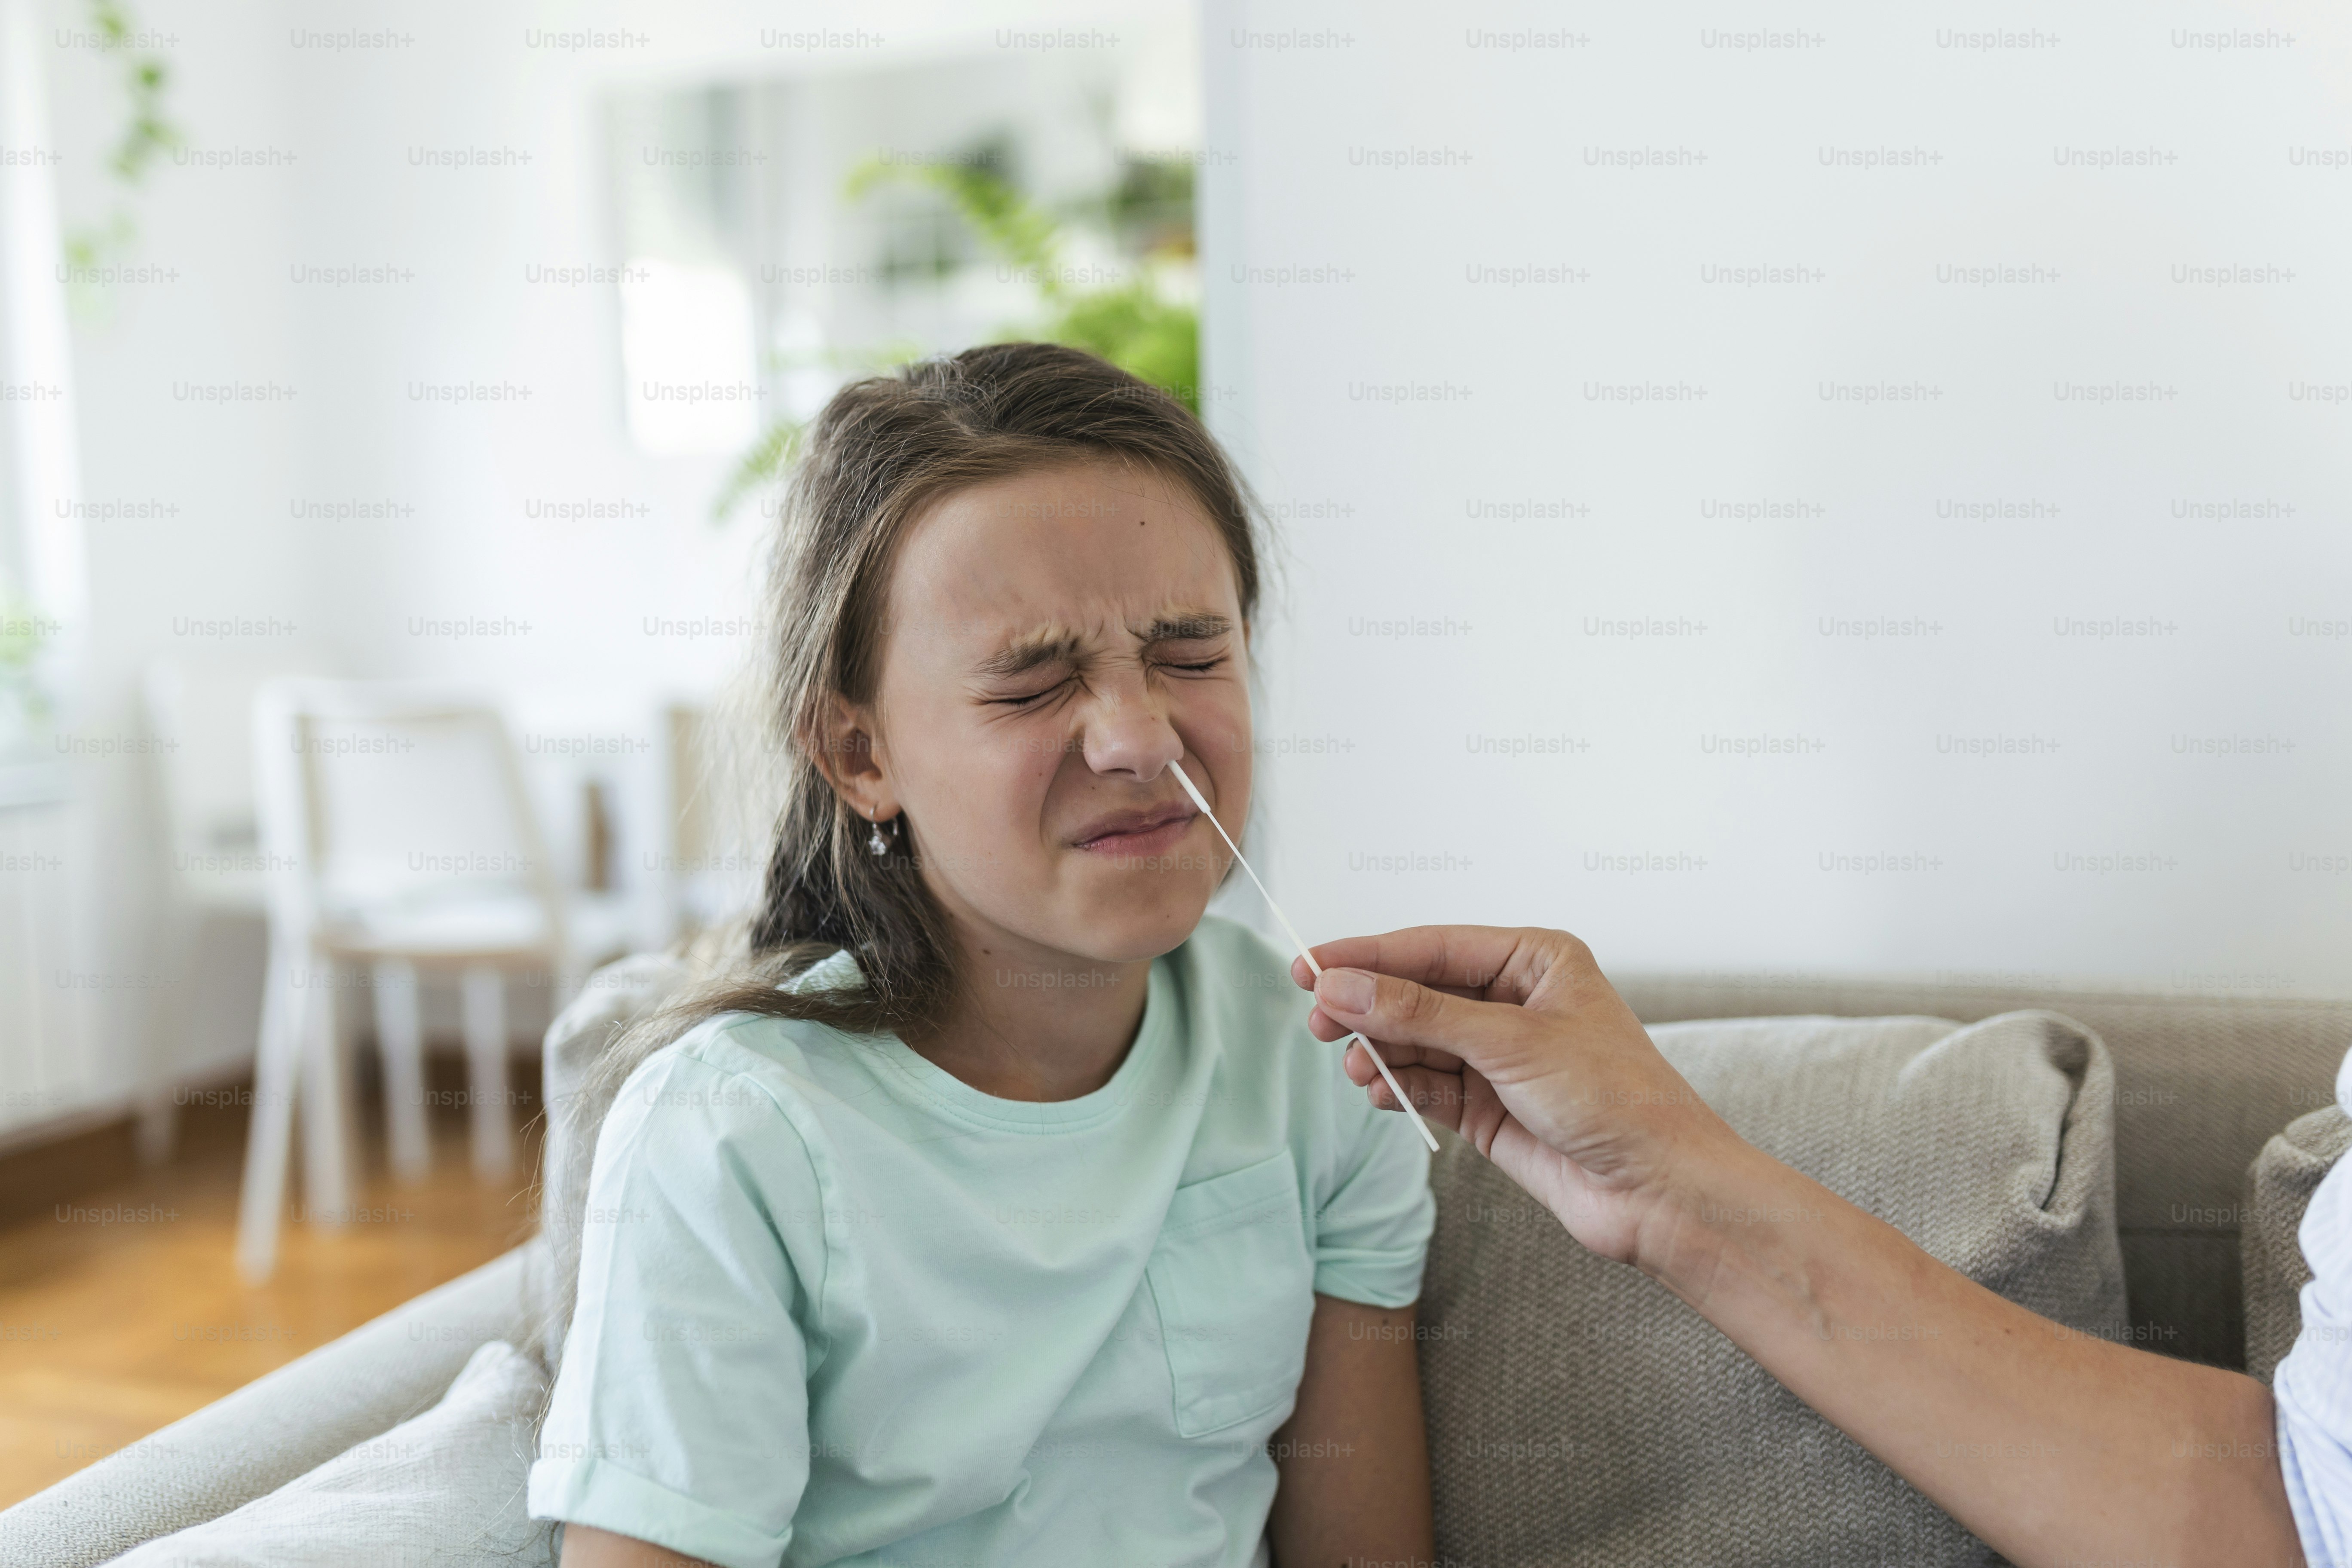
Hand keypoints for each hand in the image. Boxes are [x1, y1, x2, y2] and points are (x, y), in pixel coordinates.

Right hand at [1293, 926, 1752, 1267]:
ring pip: (1416, 1042)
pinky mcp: (1487, 1107)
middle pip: (1417, 992)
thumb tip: (1343, 986)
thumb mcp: (1511, 1042)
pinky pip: (1426, 1085)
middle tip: (1316, 1018)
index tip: (1309, 964)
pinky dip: (1397, 1087)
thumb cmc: (1616, 1100)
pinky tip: (1377, 1091)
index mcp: (1535, 960)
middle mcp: (1514, 1002)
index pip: (1432, 947)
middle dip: (1367, 1006)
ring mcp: (1499, 1057)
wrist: (1658, 1191)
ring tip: (1353, 1066)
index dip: (1367, 955)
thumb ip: (1420, 1014)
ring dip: (1378, 1052)